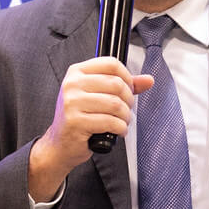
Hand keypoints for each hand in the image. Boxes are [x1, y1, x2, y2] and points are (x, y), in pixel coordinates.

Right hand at [27, 58, 153, 199]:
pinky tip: (117, 131)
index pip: (111, 63)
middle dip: (128, 100)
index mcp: (76, 72)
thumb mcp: (97, 95)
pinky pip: (110, 122)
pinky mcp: (76, 122)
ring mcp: (72, 103)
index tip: (128, 89)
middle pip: (116, 83)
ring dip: (125, 116)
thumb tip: (148, 80)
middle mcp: (72, 84)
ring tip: (122, 122)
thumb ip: (123, 85)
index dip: (127, 76)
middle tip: (126, 110)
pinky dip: (120, 129)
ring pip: (115, 104)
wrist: (60, 144)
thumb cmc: (79, 118)